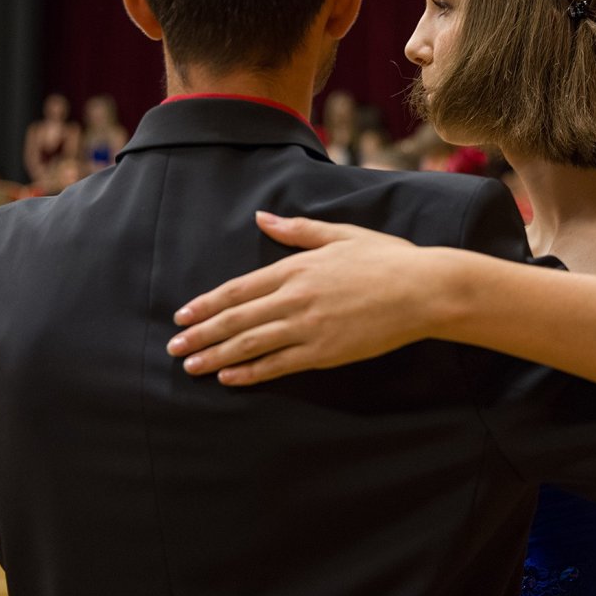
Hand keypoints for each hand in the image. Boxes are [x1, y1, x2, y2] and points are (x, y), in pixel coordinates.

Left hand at [166, 211, 441, 385]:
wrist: (422, 290)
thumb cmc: (385, 258)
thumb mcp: (339, 235)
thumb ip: (297, 230)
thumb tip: (263, 216)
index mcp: (296, 268)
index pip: (239, 288)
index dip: (207, 303)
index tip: (182, 315)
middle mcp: (295, 298)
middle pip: (236, 318)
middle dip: (201, 334)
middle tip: (174, 347)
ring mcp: (308, 327)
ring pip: (251, 344)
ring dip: (217, 356)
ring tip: (191, 367)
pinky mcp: (325, 351)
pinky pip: (279, 364)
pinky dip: (251, 372)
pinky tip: (230, 378)